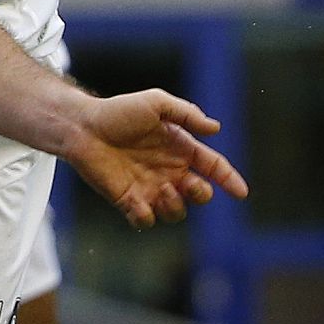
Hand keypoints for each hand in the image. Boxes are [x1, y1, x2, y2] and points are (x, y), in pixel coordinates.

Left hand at [67, 89, 247, 228]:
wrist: (82, 126)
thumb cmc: (118, 112)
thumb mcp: (155, 103)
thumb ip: (187, 114)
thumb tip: (216, 128)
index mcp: (179, 148)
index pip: (212, 167)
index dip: (229, 179)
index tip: (241, 192)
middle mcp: (168, 170)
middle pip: (199, 194)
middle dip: (202, 194)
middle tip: (189, 183)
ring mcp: (149, 187)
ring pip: (176, 211)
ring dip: (176, 205)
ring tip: (162, 189)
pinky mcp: (128, 200)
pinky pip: (146, 220)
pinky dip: (147, 216)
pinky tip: (140, 203)